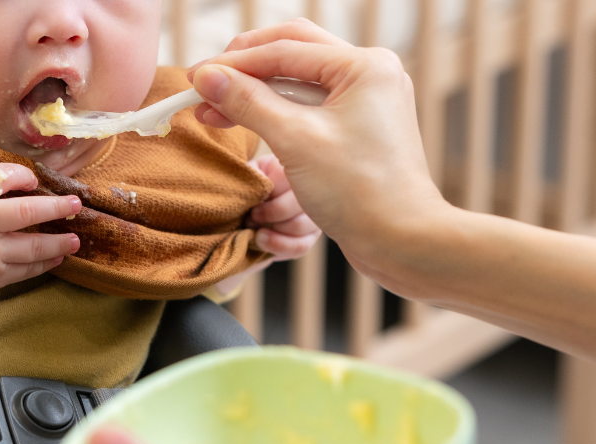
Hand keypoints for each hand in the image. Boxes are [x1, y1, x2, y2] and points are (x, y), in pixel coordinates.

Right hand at [0, 151, 81, 309]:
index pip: (3, 178)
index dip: (23, 176)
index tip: (33, 180)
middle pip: (28, 213)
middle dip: (57, 208)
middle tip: (76, 205)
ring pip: (33, 247)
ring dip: (58, 243)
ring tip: (74, 239)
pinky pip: (25, 271)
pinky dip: (43, 265)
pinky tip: (56, 259)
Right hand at [187, 20, 453, 293]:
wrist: (402, 241)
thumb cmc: (361, 192)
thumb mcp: (295, 141)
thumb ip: (248, 102)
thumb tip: (207, 77)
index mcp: (364, 66)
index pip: (283, 49)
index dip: (232, 64)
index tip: (194, 78)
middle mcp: (369, 75)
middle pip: (291, 53)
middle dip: (244, 70)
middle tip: (204, 87)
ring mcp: (365, 102)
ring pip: (296, 81)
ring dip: (254, 94)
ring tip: (214, 112)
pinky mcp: (357, 129)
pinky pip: (308, 108)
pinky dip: (274, 114)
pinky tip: (245, 124)